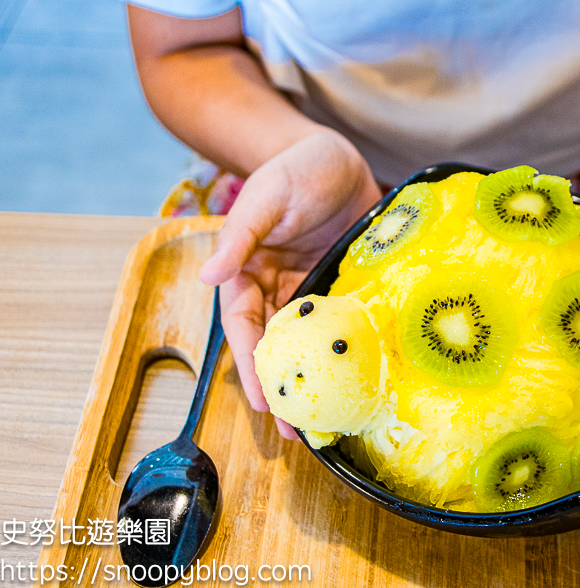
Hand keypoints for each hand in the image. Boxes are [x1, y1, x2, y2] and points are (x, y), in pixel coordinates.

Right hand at [199, 129, 382, 438]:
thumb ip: (240, 236)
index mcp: (248, 272)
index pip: (245, 328)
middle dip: (286, 388)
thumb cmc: (296, 168)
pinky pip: (345, 324)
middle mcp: (279, 289)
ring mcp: (313, 291)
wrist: (341, 156)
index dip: (253, 366)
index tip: (265, 404)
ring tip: (332, 419)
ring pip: (312, 343)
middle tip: (300, 431)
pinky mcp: (345, 288)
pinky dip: (350, 351)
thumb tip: (207, 277)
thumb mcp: (266, 196)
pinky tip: (365, 378)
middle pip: (278, 346)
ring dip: (319, 378)